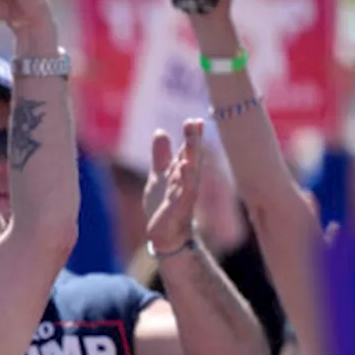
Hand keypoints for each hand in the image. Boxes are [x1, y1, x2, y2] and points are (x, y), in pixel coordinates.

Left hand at [144, 119, 203, 253]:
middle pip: (192, 158)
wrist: (165, 234)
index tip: (194, 120)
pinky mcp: (179, 206)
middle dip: (193, 141)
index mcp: (182, 173)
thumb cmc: (165, 204)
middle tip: (194, 123)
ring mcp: (185, 194)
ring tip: (192, 140)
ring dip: (191, 156)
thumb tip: (161, 131)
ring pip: (190, 172)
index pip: (188, 152)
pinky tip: (184, 165)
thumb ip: (161, 155)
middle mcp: (187, 182)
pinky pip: (184, 190)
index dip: (192, 137)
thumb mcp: (160, 175)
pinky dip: (185, 178)